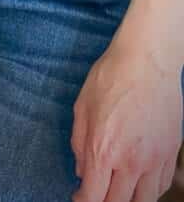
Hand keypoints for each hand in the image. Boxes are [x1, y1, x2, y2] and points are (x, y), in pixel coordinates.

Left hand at [70, 34, 181, 201]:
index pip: (93, 196)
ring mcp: (155, 160)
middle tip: (96, 193)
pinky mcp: (171, 153)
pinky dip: (149, 191)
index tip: (78, 197)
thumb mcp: (82, 107)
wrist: (146, 61)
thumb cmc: (110, 77)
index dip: (82, 201)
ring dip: (128, 201)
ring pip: (144, 201)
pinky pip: (161, 186)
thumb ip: (79, 143)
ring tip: (117, 191)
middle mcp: (131, 162)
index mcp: (104, 150)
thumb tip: (81, 170)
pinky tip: (138, 183)